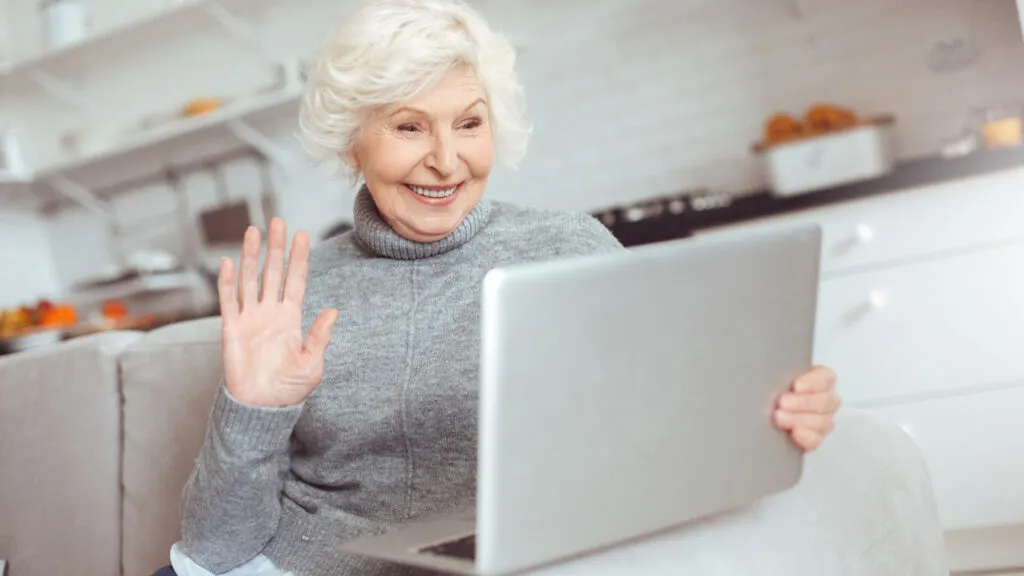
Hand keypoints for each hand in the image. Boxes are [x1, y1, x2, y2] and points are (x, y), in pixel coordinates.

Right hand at [219, 218, 338, 407]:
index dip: (298, 259)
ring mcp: (250, 318)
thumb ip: (320, 337)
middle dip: (276, 248)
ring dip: (251, 256)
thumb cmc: (288, 389)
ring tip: (254, 231)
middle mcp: (270, 313)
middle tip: (278, 222)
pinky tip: (229, 262)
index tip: (302, 235)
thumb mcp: (312, 364)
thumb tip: (333, 311)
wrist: (261, 407)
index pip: (295, 281)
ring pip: (250, 280)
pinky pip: (228, 301)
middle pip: (273, 273)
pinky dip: (227, 282)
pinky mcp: (231, 329)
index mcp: (291, 319)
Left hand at [773, 365, 840, 452]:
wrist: (767, 413)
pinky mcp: (815, 437)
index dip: (813, 382)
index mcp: (821, 379)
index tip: (796, 386)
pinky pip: (816, 439)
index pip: (826, 378)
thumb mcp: (778, 376)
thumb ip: (782, 374)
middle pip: (826, 401)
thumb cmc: (776, 390)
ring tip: (780, 417)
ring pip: (822, 421)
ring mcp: (823, 420)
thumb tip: (770, 373)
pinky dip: (805, 436)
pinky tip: (794, 432)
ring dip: (799, 419)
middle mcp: (826, 399)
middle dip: (803, 402)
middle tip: (783, 402)